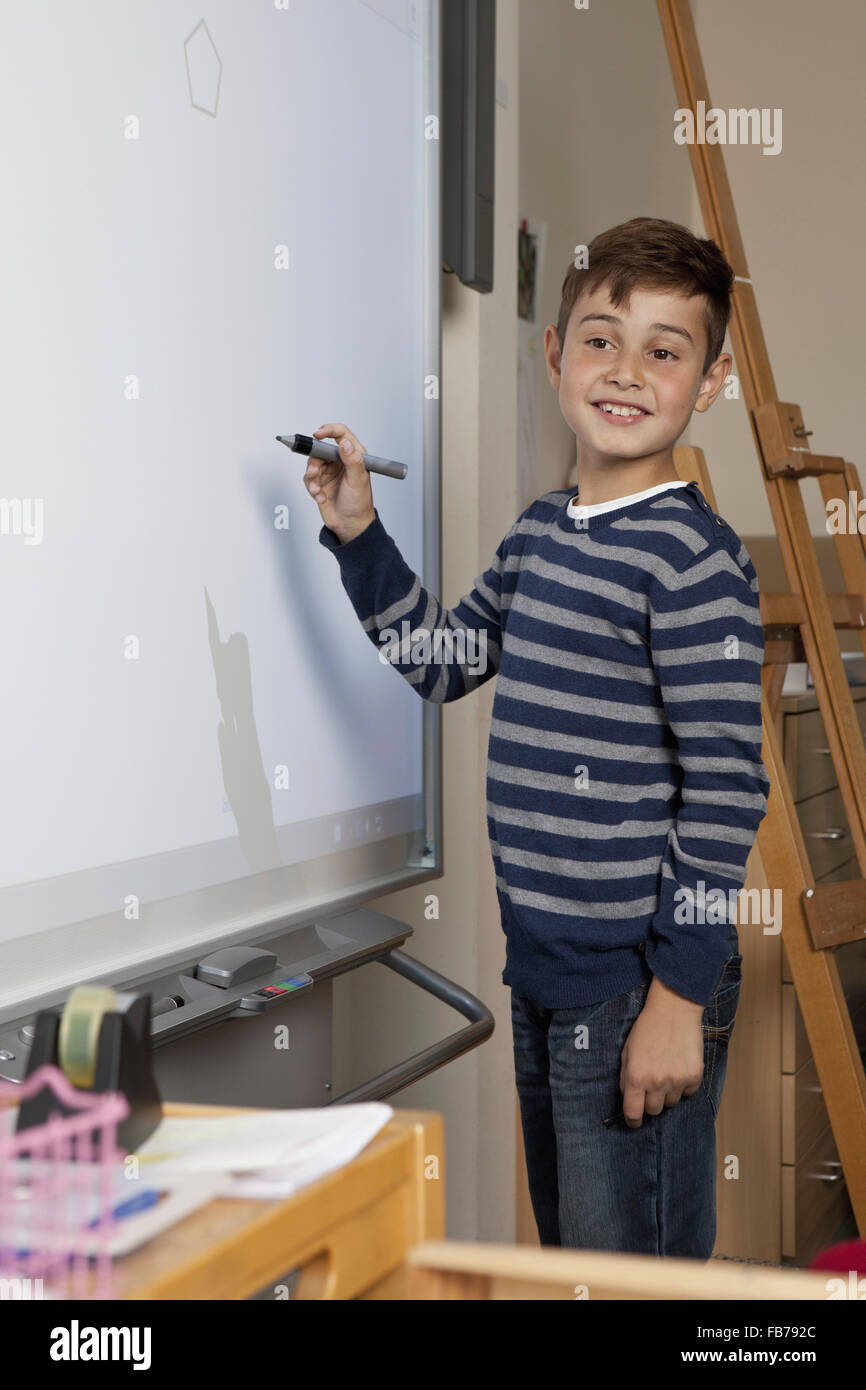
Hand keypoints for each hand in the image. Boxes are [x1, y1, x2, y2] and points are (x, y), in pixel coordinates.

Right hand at [303, 422, 375, 542]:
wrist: (350, 525)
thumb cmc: (359, 504)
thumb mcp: (358, 480)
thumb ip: (352, 460)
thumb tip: (344, 444)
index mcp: (354, 456)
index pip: (341, 434)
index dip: (328, 430)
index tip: (318, 434)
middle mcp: (341, 461)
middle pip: (320, 448)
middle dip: (315, 461)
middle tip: (314, 472)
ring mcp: (329, 471)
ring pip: (312, 463)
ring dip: (312, 477)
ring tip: (317, 488)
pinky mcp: (320, 482)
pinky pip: (308, 478)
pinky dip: (312, 487)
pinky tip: (320, 496)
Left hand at [619, 977, 704, 1127]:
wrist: (673, 1010)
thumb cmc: (647, 1029)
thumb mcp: (627, 1051)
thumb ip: (625, 1077)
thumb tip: (629, 1099)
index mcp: (635, 1077)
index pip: (633, 1113)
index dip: (633, 1121)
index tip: (635, 1120)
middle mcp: (656, 1082)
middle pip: (654, 1111)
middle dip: (650, 1101)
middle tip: (652, 1083)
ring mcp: (677, 1080)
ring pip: (671, 1103)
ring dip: (667, 1092)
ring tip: (666, 1069)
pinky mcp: (694, 1076)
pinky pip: (688, 1093)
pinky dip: (683, 1085)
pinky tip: (679, 1066)